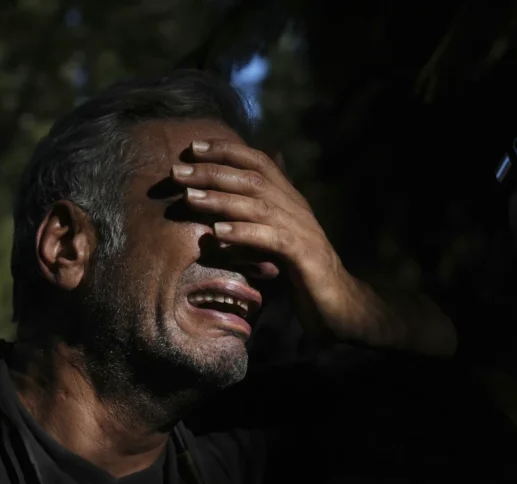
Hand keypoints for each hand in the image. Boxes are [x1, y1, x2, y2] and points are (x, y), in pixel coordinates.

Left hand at [171, 140, 456, 355]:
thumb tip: (225, 210)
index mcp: (290, 199)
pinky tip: (219, 234)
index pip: (259, 162)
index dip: (227, 150)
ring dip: (222, 199)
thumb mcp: (277, 238)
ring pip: (259, 205)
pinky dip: (244, 233)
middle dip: (213, 172)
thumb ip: (258, 217)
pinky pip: (272, 238)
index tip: (193, 146)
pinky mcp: (305, 256)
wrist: (340, 305)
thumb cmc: (303, 271)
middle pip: (253, 179)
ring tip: (189, 198)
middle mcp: (297, 207)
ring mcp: (302, 230)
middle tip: (177, 171)